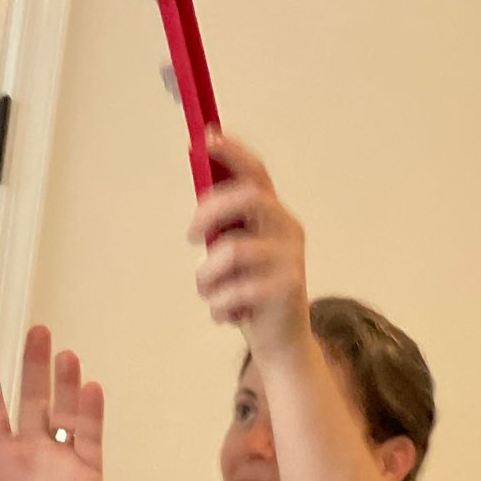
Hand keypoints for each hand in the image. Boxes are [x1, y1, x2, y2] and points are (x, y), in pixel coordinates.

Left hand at [0, 326, 103, 480]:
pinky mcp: (87, 478)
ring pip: (65, 413)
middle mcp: (30, 454)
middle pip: (34, 399)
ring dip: (66, 383)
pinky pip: (89, 439)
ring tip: (65, 355)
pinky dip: (90, 414)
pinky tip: (90, 389)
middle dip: (34, 366)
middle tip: (38, 330)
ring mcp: (60, 464)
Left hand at [187, 134, 310, 360]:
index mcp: (273, 214)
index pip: (256, 173)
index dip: (233, 153)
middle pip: (247, 198)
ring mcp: (290, 258)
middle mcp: (287, 228)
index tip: (207, 138)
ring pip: (230, 252)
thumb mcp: (235, 253)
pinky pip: (234, 291)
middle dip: (210, 212)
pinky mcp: (287, 289)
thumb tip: (196, 192)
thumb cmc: (250, 290)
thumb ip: (222, 226)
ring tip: (208, 293)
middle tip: (190, 236)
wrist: (282, 342)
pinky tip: (225, 316)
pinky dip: (218, 307)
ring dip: (206, 276)